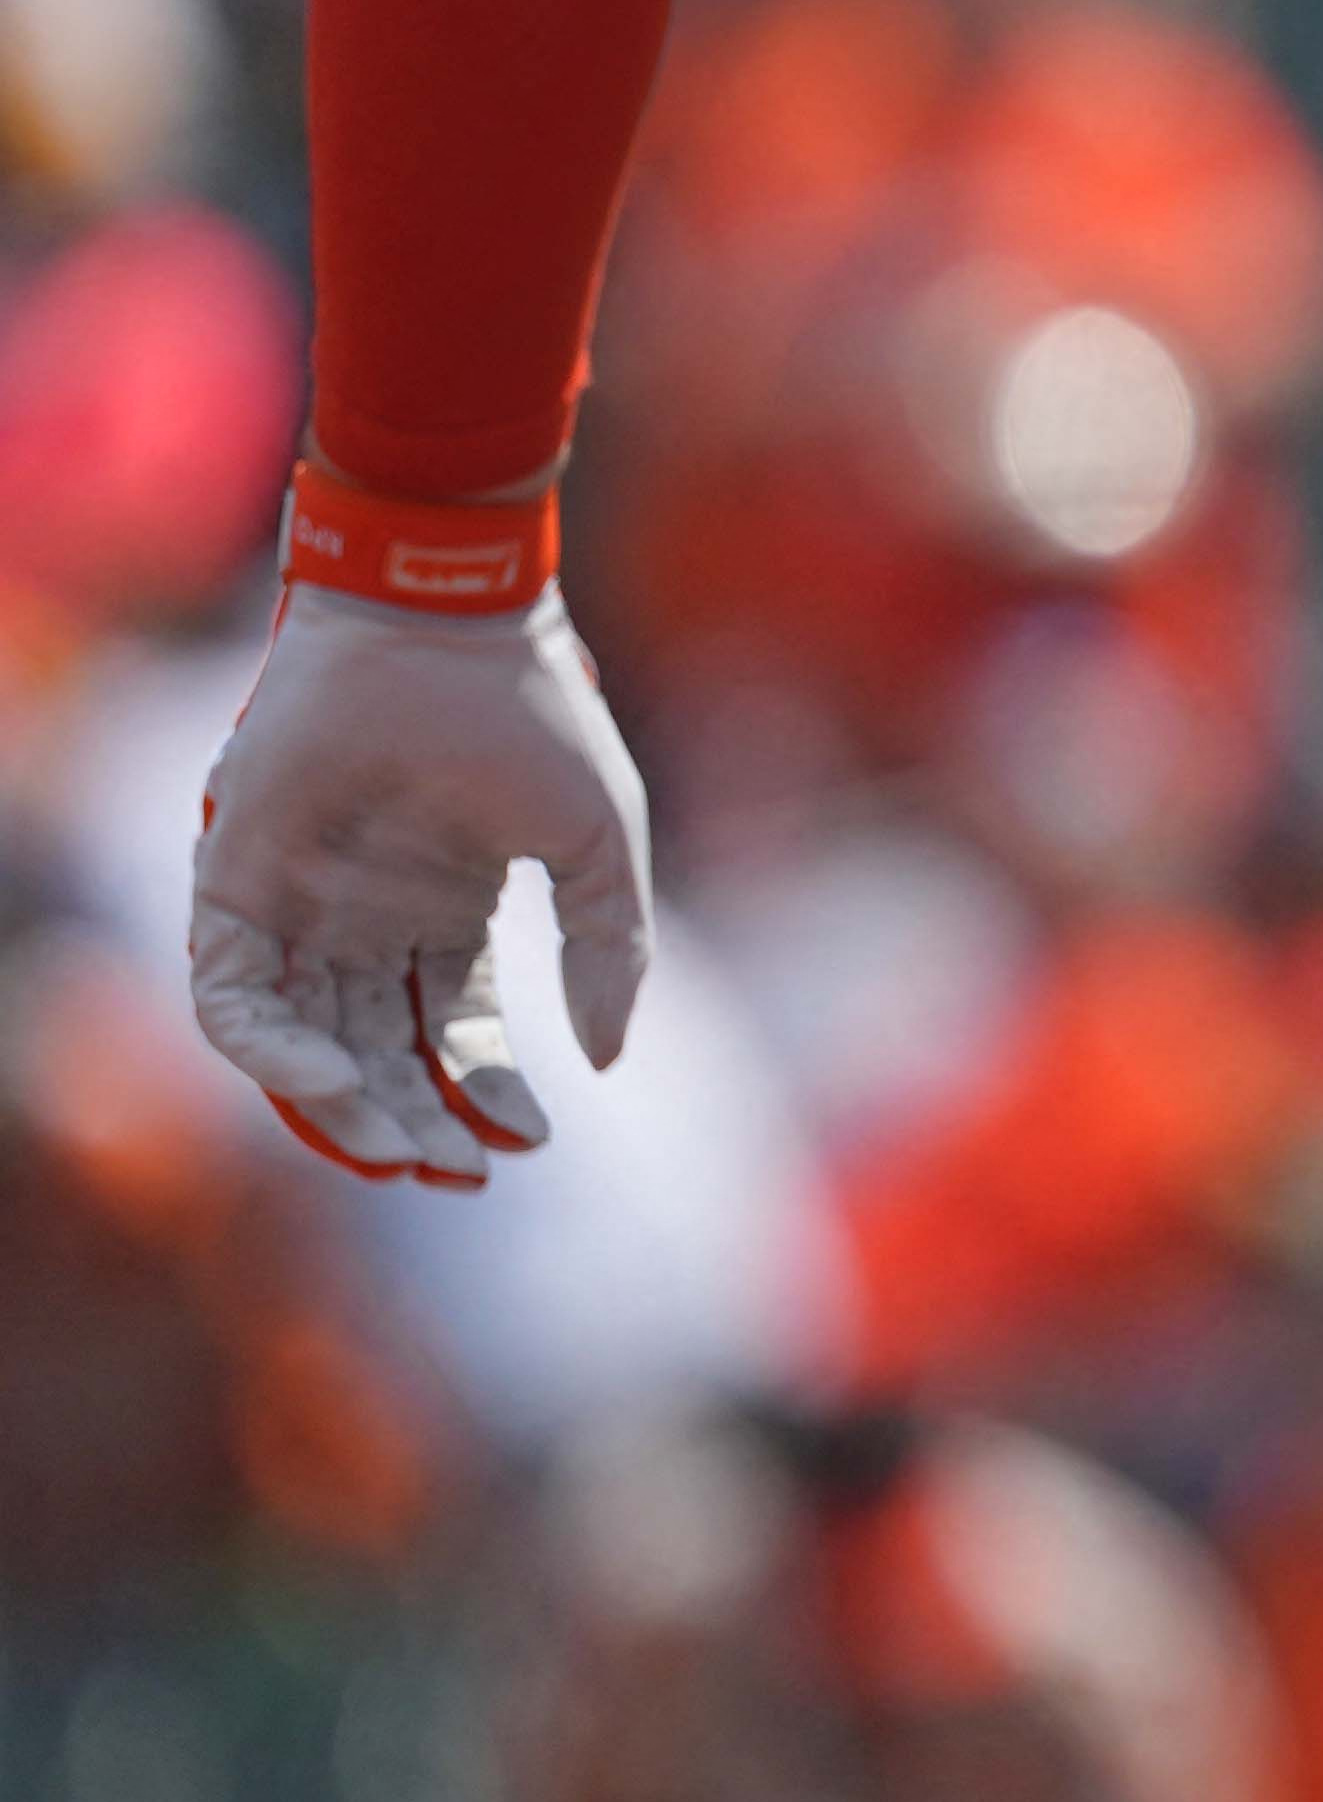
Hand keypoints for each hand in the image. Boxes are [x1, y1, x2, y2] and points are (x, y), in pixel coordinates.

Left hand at [187, 583, 655, 1186]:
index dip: (486, 1093)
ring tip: (402, 1157)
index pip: (450, 1030)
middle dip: (416, 1124)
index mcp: (443, 907)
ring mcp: (298, 907)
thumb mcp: (599, 843)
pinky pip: (232, 1000)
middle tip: (458, 1177)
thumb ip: (611, 949)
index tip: (530, 1140)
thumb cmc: (530, 714)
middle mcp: (366, 918)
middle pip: (375, 1054)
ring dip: (346, 1112)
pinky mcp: (235, 890)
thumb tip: (603, 1058)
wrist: (442, 624)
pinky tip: (340, 1082)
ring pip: (302, 1046)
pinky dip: (272, 1055)